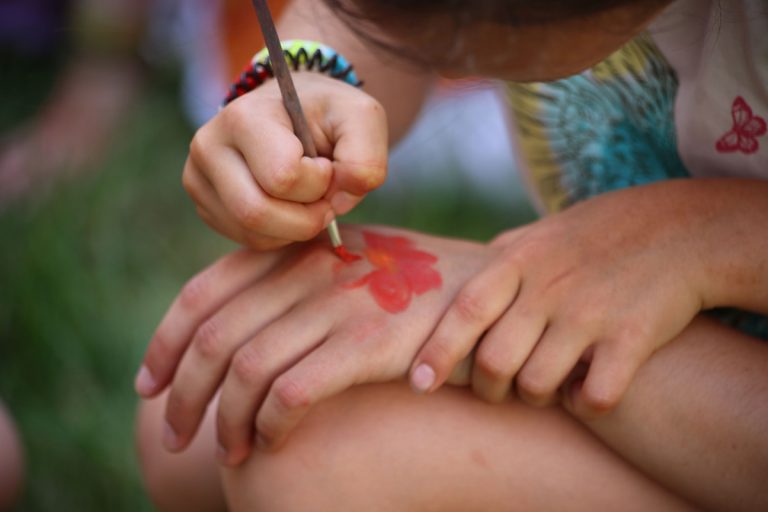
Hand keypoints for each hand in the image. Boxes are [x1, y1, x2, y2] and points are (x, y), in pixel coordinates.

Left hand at [134, 225, 492, 461]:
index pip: (204, 292)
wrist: (493, 292)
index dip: (166, 342)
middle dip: (182, 393)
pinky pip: (295, 389)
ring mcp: (342, 304)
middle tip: (172, 433)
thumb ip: (294, 285)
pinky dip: (270, 424)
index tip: (149, 384)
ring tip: (224, 453)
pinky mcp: (374, 343)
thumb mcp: (347, 269)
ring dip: (225, 421)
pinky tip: (271, 444)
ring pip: (247, 367)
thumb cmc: (413, 291)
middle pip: (216, 335)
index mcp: (296, 250)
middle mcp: (311, 270)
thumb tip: (235, 326)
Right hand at [183, 73, 387, 249]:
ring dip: (296, 228)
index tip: (326, 163)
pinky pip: (248, 240)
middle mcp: (209, 147)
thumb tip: (345, 196)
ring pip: (252, 233)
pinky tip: (289, 207)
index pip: (283, 177)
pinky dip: (280, 234)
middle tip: (325, 197)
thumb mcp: (362, 118)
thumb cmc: (328, 114)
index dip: (319, 182)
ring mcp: (199, 178)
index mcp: (243, 117)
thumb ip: (366, 157)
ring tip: (308, 198)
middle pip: (257, 213)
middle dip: (306, 218)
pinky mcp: (205, 204)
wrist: (296, 112)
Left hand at [410, 182, 707, 416]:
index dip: (437, 351)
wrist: (682, 229)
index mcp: (520, 260)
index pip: (465, 310)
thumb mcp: (541, 232)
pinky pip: (594, 396)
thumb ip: (499, 256)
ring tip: (545, 386)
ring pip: (537, 384)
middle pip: (493, 360)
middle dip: (486, 387)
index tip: (418, 383)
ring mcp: (591, 313)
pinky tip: (587, 391)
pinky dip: (584, 406)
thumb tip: (457, 278)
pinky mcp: (632, 337)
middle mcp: (550, 287)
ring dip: (534, 398)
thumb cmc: (599, 233)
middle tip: (494, 389)